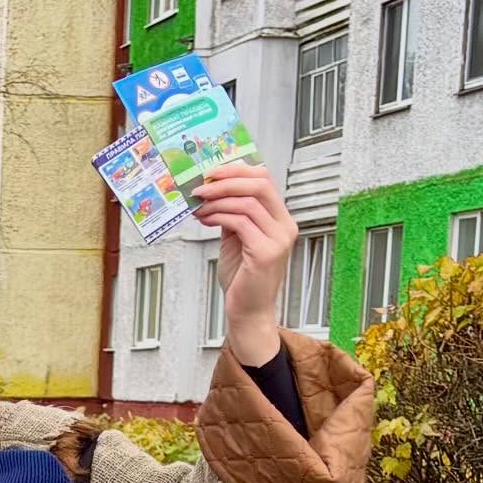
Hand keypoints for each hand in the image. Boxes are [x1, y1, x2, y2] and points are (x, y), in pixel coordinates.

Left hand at [192, 164, 297, 365]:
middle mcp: (284, 226)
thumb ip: (232, 215)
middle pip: (260, 184)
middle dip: (227, 180)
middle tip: (201, 185)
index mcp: (280, 219)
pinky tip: (204, 219)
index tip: (212, 172)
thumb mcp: (236, 240)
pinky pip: (240, 222)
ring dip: (218, 199)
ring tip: (198, 204)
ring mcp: (278, 239)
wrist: (247, 312)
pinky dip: (219, 216)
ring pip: (248, 202)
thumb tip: (213, 191)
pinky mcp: (265, 252)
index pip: (264, 180)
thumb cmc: (242, 280)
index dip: (238, 170)